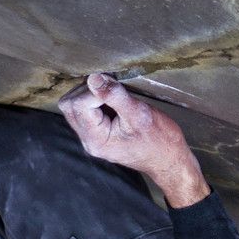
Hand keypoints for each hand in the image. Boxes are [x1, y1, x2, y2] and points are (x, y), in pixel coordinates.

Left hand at [58, 73, 209, 206]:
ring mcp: (91, 138)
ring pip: (74, 107)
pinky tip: (111, 100)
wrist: (169, 160)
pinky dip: (94, 100)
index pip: (79, 105)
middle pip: (69, 105)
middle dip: (87, 90)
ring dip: (90, 94)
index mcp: (96, 139)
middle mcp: (88, 141)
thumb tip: (94, 78)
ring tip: (113, 95)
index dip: (94, 91)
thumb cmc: (159, 140)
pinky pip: (85, 111)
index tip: (115, 87)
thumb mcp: (139, 114)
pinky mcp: (97, 133)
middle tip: (111, 87)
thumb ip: (114, 96)